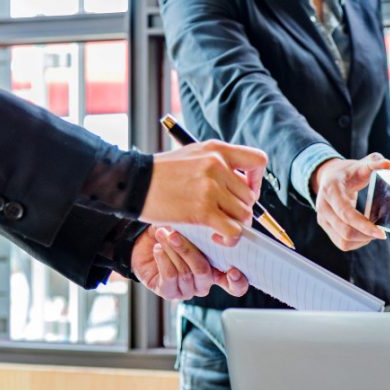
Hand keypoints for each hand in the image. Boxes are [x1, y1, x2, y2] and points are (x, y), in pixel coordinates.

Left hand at [132, 227, 248, 299]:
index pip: (237, 285)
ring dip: (172, 250)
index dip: (238, 281)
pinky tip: (158, 248)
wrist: (145, 243)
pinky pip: (169, 277)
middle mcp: (205, 283)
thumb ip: (209, 234)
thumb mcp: (193, 230)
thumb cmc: (173, 234)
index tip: (233, 271)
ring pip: (185, 273)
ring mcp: (188, 290)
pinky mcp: (169, 293)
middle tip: (175, 234)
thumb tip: (220, 225)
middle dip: (188, 250)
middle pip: (204, 272)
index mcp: (218, 271)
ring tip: (163, 235)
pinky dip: (163, 259)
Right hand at [142, 141, 267, 246]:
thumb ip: (218, 165)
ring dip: (234, 225)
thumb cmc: (160, 174)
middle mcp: (217, 166)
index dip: (256, 179)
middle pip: (250, 196)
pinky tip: (215, 236)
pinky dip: (229, 239)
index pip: (258, 160)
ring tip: (217, 227)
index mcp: (217, 150)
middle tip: (223, 216)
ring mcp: (211, 188)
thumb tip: (242, 185)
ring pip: (244, 215)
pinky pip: (233, 231)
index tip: (245, 189)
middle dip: (240, 209)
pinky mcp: (203, 210)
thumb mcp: (192, 155)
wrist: (132, 183)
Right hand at [311, 154, 389, 250]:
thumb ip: (374, 162)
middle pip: (345, 231)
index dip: (364, 226)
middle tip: (381, 233)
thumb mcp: (360, 165)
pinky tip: (365, 235)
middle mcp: (323, 207)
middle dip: (366, 236)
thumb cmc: (348, 172)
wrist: (329, 176)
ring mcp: (322, 218)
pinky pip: (341, 243)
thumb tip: (387, 164)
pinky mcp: (325, 226)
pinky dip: (355, 243)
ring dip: (361, 241)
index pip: (347, 214)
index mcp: (331, 190)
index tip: (381, 233)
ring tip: (373, 233)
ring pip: (343, 241)